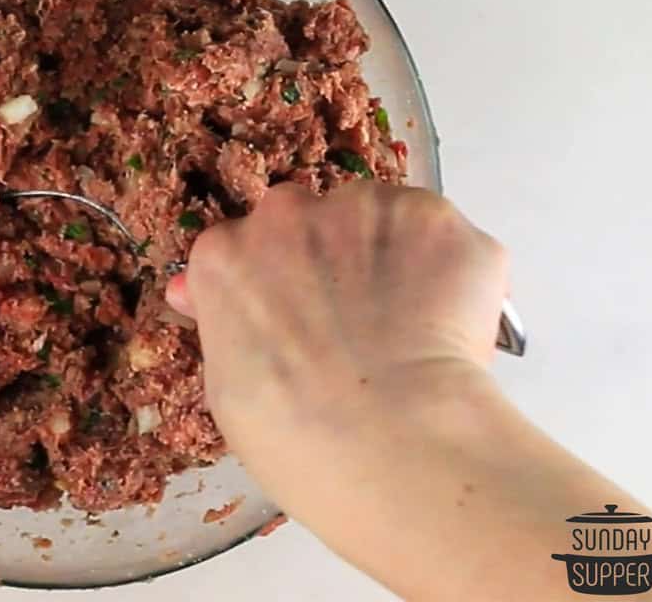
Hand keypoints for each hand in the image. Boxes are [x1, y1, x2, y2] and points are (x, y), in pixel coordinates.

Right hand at [166, 181, 507, 511]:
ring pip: (376, 219)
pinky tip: (450, 324)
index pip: (243, 247)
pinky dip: (450, 270)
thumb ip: (223, 321)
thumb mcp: (224, 384)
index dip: (273, 281)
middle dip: (328, 258)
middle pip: (307, 220)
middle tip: (355, 323)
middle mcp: (284, 214)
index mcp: (224, 254)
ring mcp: (359, 209)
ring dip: (389, 257)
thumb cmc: (293, 434)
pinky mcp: (430, 217)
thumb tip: (202, 294)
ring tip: (410, 329)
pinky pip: (440, 235)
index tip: (293, 316)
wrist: (388, 442)